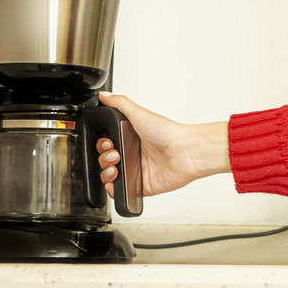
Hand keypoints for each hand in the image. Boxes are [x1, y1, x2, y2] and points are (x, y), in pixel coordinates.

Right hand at [96, 92, 230, 197]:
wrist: (185, 152)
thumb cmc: (169, 133)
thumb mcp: (140, 113)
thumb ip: (120, 103)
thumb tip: (105, 95)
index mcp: (132, 138)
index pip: (108, 143)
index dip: (103, 144)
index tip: (108, 142)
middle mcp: (134, 154)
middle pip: (106, 160)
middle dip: (104, 158)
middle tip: (115, 154)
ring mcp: (138, 171)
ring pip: (111, 176)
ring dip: (106, 173)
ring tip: (116, 166)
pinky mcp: (142, 186)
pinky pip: (122, 192)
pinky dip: (114, 190)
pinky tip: (115, 182)